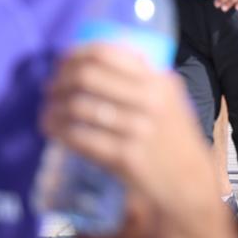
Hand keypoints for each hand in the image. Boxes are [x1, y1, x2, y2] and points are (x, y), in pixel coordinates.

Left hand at [43, 42, 212, 224]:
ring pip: (79, 107)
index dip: (76, 55)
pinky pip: (80, 138)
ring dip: (54, 107)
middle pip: (88, 76)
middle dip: (61, 80)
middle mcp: (150, 101)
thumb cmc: (173, 139)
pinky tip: (53, 131)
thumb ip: (142, 79)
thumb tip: (96, 58)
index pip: (108, 54)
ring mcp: (138, 130)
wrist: (189, 182)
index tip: (62, 62)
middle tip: (50, 89)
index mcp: (159, 81)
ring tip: (48, 111)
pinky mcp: (125, 157)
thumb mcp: (169, 100)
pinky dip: (59, 132)